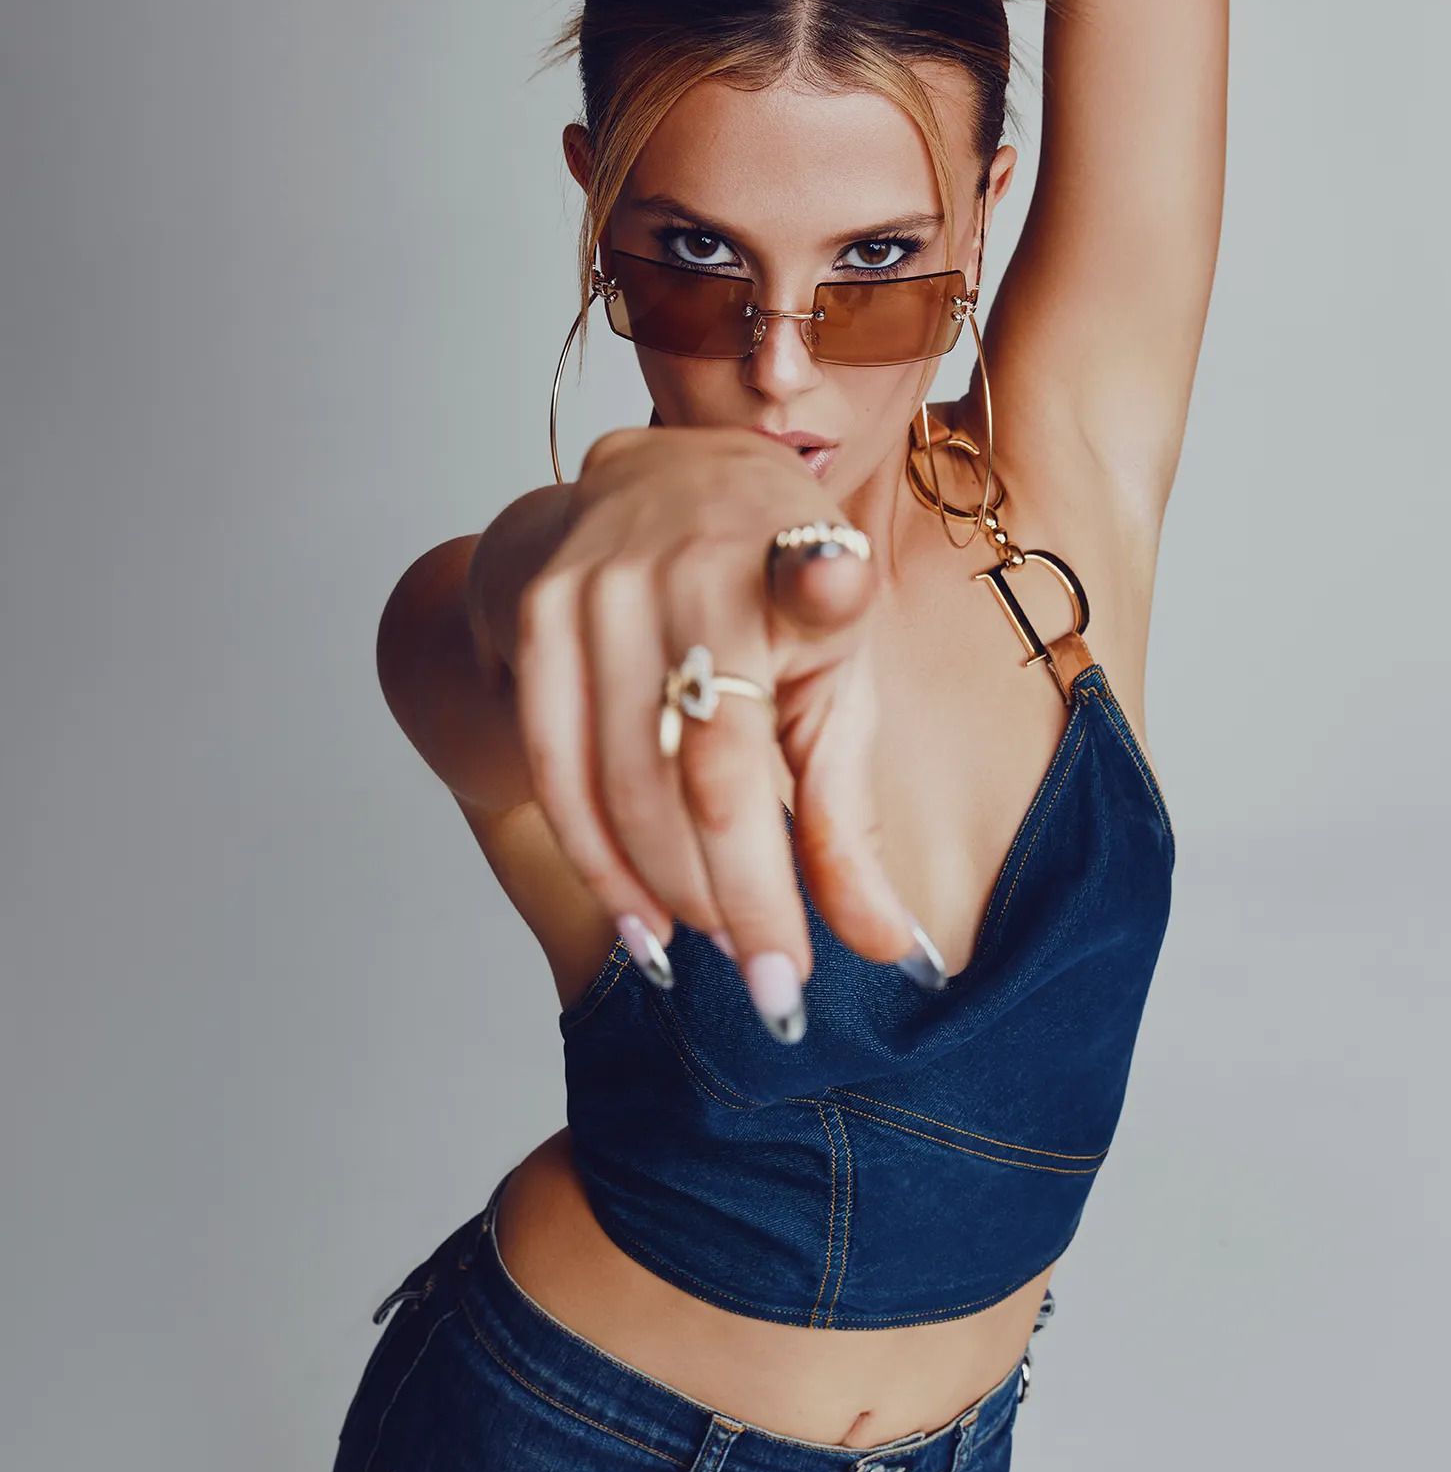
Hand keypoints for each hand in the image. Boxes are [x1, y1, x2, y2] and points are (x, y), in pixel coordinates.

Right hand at [516, 425, 938, 1037]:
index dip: (822, 586)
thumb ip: (847, 817)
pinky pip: (555, 772)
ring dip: (673, 892)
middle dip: (743, 894)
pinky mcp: (535, 616)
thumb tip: (895, 954)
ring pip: (625, 782)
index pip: (806, 590)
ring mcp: (598, 586)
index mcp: (791, 551)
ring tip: (720, 954)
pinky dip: (600, 864)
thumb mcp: (833, 683)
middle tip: (775, 980)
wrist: (651, 491)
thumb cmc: (769, 602)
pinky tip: (642, 924)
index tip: (838, 577)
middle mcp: (689, 560)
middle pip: (707, 760)